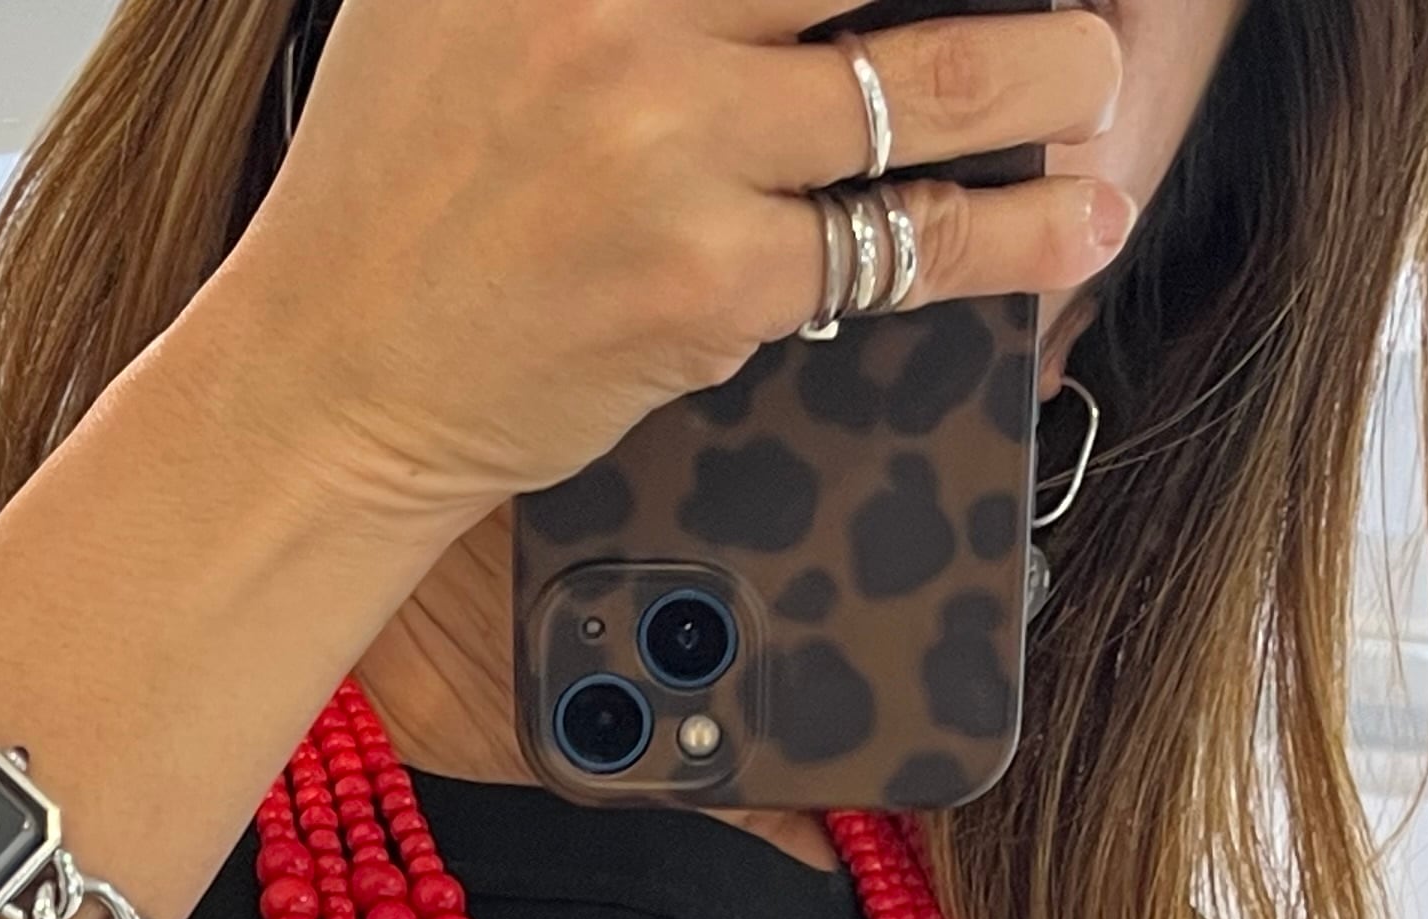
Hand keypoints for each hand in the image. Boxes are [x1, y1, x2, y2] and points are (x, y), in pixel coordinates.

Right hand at [209, 0, 1130, 532]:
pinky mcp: (707, 279)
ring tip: (1094, 71)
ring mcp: (669, 139)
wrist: (333, 373)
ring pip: (935, 81)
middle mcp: (616, 7)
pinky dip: (1012, 234)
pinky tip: (1075, 218)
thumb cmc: (403, 177)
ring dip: (1049, 71)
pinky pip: (902, 246)